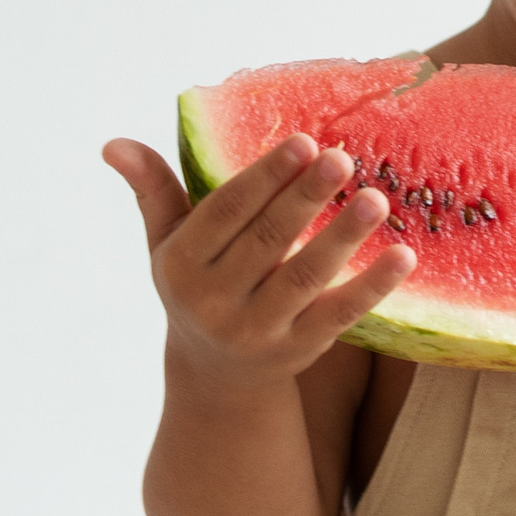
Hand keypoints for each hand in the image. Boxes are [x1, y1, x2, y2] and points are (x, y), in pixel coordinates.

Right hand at [104, 130, 416, 388]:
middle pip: (268, 241)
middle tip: (343, 158)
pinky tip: (403, 255)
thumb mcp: (167, 242)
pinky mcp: (298, 351)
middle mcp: (215, 301)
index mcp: (182, 265)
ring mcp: (258, 331)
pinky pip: (339, 315)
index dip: (265, 177)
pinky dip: (371, 286)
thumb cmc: (197, 284)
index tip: (303, 140)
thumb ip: (153, 191)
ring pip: (305, 278)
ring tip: (376, 198)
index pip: (226, 213)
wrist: (216, 374)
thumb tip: (112, 143)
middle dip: (305, 198)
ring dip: (342, 237)